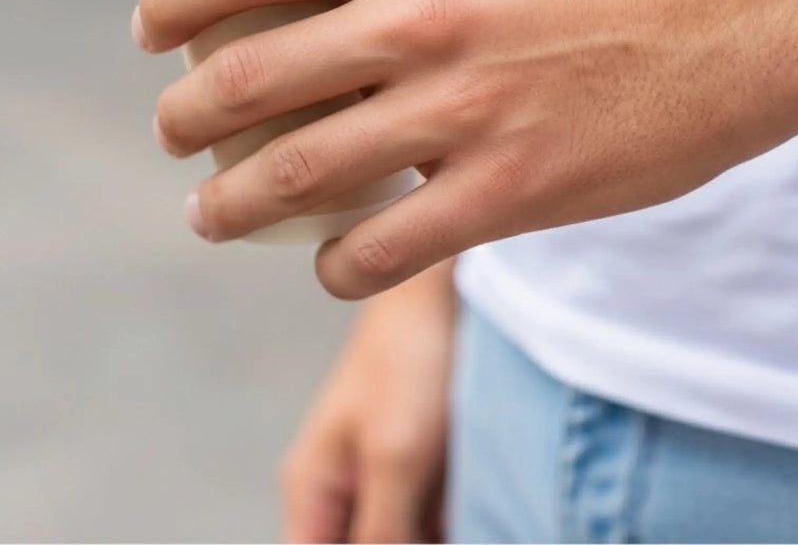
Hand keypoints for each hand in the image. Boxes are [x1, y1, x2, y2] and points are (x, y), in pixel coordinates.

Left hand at [136, 0, 797, 296]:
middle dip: (185, 116)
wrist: (746, 10)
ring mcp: (465, 108)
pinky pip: (378, 250)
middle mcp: (425, 14)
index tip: (152, 27)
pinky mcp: (513, 191)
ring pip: (293, 174)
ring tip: (211, 212)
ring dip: (229, 203)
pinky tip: (331, 260)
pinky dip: (334, 264)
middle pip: (247, 77)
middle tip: (176, 133)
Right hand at [280, 262, 455, 542]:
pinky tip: (477, 505)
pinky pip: (437, 513)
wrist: (447, 285)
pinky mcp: (427, 459)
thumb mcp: (394, 457)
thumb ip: (382, 534)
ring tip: (464, 511)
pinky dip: (455, 518)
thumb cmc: (410, 357)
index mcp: (314, 491)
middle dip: (408, 544)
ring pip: (407, 534)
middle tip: (448, 525)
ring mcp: (387, 473)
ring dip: (434, 533)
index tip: (407, 542)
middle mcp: (345, 487)